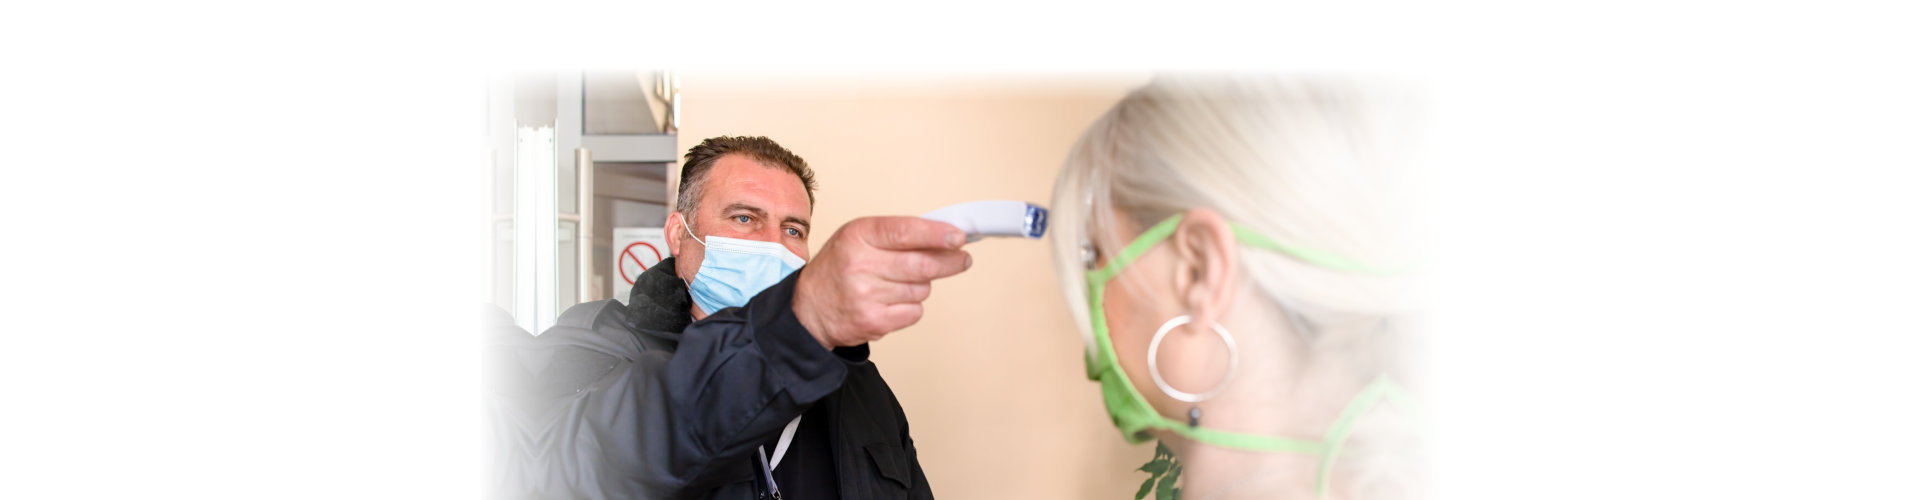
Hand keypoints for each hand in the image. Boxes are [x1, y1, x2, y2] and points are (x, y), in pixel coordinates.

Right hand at [792, 217, 972, 348]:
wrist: (808, 309)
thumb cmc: (840, 267)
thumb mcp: (859, 238)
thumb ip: (898, 234)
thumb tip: (946, 238)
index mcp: (858, 236)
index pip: (905, 232)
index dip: (936, 235)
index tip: (959, 238)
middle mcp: (860, 264)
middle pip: (922, 265)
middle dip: (950, 262)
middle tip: (962, 260)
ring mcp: (866, 295)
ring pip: (922, 289)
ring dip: (921, 286)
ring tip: (897, 284)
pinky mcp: (873, 321)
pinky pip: (914, 312)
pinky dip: (911, 307)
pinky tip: (891, 302)